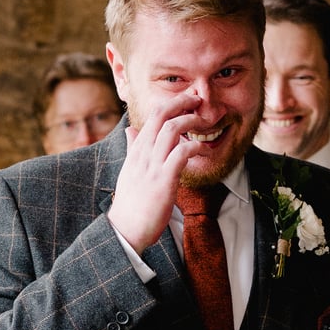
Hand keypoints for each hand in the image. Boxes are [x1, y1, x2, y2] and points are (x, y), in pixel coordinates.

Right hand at [107, 94, 206, 251]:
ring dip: (191, 121)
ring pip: (171, 129)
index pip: (153, 115)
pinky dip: (194, 146)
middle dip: (182, 102)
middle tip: (198, 101)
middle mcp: (142, 153)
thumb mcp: (129, 169)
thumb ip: (132, 148)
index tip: (187, 100)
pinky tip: (202, 149)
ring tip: (204, 122)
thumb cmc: (131, 201)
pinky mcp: (163, 180)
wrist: (125, 230)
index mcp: (136, 149)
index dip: (172, 102)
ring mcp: (152, 166)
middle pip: (162, 115)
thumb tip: (129, 130)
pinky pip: (181, 153)